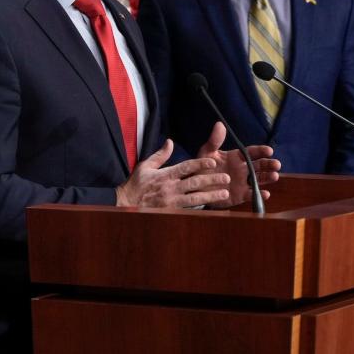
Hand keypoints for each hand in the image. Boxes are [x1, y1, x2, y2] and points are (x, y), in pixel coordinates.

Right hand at [115, 140, 232, 208]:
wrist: (126, 204)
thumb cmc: (136, 184)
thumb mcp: (145, 166)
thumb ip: (160, 155)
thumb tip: (170, 142)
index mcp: (165, 175)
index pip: (186, 167)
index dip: (200, 164)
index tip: (213, 162)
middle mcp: (170, 187)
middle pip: (194, 182)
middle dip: (212, 180)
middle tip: (226, 178)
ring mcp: (171, 201)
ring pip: (195, 198)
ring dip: (211, 195)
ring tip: (224, 193)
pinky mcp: (171, 211)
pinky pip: (189, 210)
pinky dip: (201, 209)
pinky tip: (212, 208)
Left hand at [194, 122, 280, 208]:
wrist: (197, 186)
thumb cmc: (203, 167)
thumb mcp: (207, 152)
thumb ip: (214, 140)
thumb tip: (220, 124)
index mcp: (237, 157)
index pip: (251, 152)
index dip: (260, 151)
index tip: (269, 150)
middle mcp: (243, 169)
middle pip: (259, 165)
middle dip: (269, 164)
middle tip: (277, 164)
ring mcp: (243, 182)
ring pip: (259, 179)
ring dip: (268, 177)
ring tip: (274, 176)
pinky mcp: (240, 195)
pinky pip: (251, 195)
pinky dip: (259, 194)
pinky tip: (266, 193)